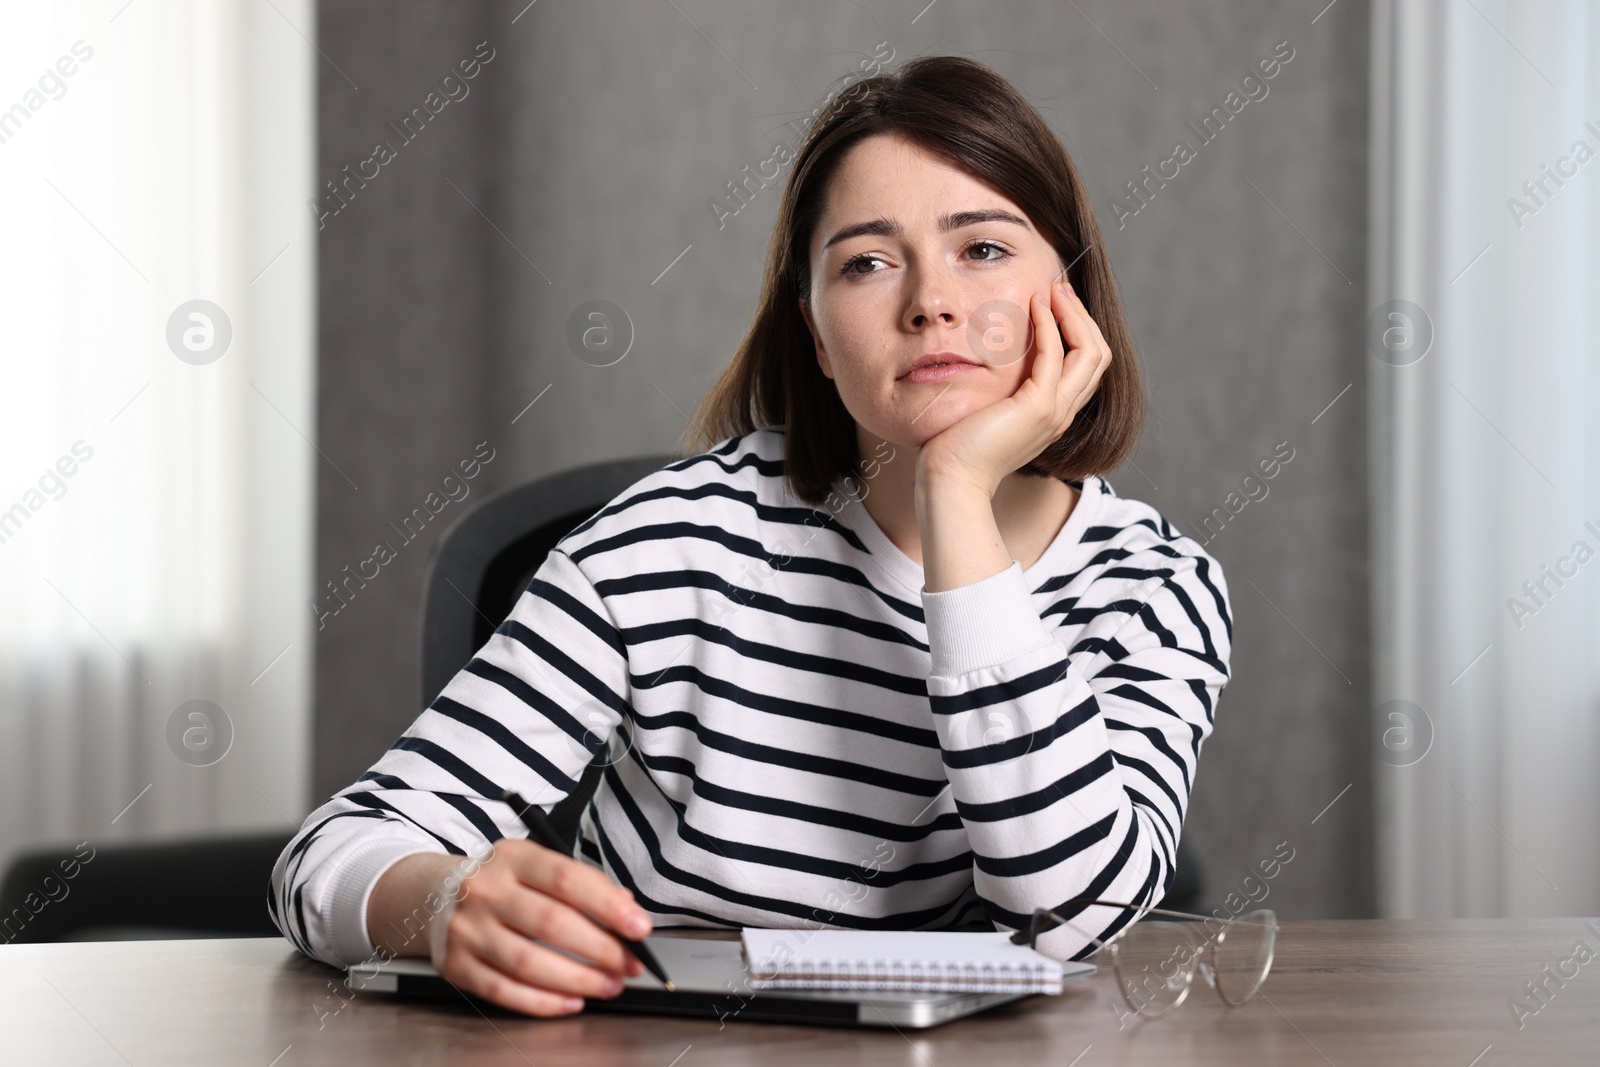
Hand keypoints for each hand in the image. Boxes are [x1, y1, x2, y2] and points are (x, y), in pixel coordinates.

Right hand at [373, 841, 649, 1016]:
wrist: (434, 897)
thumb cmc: (503, 883)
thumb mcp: (538, 867)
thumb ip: (583, 885)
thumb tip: (627, 910)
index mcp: (513, 857)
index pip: (566, 879)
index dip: (608, 905)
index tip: (639, 927)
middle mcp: (485, 890)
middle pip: (550, 923)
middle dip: (600, 949)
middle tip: (629, 965)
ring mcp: (467, 928)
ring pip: (528, 962)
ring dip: (577, 979)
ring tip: (607, 986)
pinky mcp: (455, 964)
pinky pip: (503, 990)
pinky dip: (542, 1002)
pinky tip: (571, 1002)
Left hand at [915, 280, 1111, 496]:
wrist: (952, 480)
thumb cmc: (959, 448)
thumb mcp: (990, 410)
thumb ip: (1003, 387)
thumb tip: (993, 354)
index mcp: (1054, 415)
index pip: (1086, 366)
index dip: (1078, 330)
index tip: (1056, 302)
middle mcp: (1062, 413)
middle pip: (1097, 356)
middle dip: (1082, 317)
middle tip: (1060, 287)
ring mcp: (1054, 411)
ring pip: (1089, 352)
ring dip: (1073, 314)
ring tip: (1054, 290)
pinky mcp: (1037, 407)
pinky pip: (1056, 356)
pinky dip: (1050, 325)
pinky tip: (1035, 306)